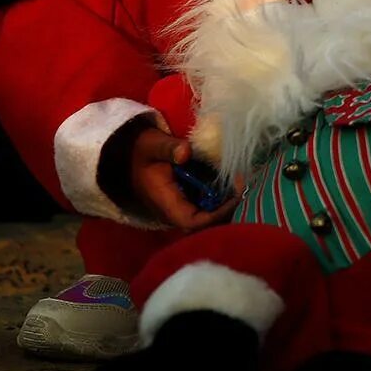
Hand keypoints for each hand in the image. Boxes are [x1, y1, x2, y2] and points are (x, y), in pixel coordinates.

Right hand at [113, 121, 237, 232]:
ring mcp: (181, 208)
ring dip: (227, 204)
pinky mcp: (186, 201)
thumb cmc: (141, 150)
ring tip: (242, 183)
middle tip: (244, 187)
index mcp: (166, 204)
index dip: (217, 215)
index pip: (194, 223)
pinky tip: (233, 181)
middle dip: (228, 210)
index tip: (235, 194)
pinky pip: (207, 207)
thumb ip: (168, 148)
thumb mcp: (152, 145)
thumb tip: (186, 152)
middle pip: (206, 226)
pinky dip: (222, 198)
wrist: (127, 154)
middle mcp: (174, 212)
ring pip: (209, 217)